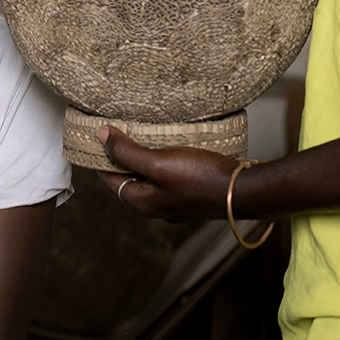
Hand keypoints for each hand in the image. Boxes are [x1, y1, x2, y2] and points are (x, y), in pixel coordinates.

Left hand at [95, 125, 241, 221]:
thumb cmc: (201, 178)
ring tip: (141, 134)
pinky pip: (170, 175)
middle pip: (130, 178)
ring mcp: (177, 202)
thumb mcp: (158, 162)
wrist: (246, 191)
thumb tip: (100, 137)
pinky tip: (170, 146)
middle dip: (122, 157)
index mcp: (143, 202)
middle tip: (116, 132)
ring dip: (144, 157)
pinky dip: (164, 160)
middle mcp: (158, 206)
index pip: (109, 179)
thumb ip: (127, 152)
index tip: (94, 138)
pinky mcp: (194, 193)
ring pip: (151, 177)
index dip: (100, 158)